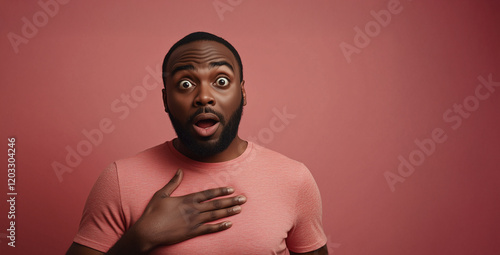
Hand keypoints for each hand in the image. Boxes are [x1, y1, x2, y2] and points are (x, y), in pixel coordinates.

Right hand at [125, 169, 245, 252]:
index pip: (208, 194)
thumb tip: (179, 170)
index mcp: (187, 199)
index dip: (221, 191)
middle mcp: (193, 209)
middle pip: (216, 204)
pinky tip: (229, 225)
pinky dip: (220, 227)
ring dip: (228, 212)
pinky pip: (209, 229)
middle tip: (244, 199)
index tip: (231, 189)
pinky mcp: (192, 232)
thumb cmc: (153, 213)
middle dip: (231, 200)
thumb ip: (173, 183)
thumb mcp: (162, 194)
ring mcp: (194, 221)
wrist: (148, 232)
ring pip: (215, 216)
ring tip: (239, 209)